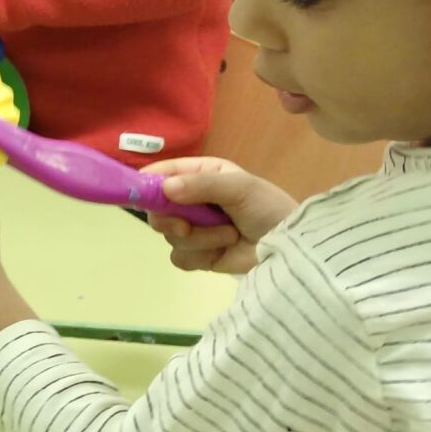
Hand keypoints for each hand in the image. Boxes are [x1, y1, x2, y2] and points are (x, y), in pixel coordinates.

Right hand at [141, 157, 295, 274]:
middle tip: (187, 225)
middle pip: (157, 209)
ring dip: (199, 239)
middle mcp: (192, 200)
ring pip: (169, 235)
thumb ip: (202, 185)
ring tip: (228, 235)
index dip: (147, 183)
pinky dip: (199, 256)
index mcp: (200, 175)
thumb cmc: (268, 208)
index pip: (162, 174)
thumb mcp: (239, 187)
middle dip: (171, 219)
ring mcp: (194, 229)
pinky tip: (220, 252)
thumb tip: (164, 189)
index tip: (140, 195)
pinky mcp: (198, 255)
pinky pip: (180, 257)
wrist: (290, 247)